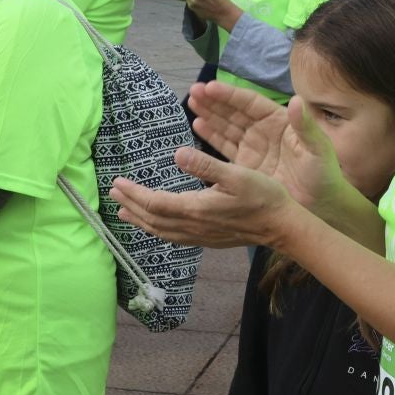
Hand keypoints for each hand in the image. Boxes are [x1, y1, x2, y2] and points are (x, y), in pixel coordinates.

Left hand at [109, 144, 300, 250]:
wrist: (283, 227)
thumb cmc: (263, 196)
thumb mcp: (237, 174)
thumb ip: (205, 164)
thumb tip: (177, 154)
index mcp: (196, 209)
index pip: (155, 203)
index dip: (134, 194)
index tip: (117, 183)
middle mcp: (193, 226)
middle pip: (152, 219)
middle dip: (131, 206)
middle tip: (112, 194)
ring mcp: (200, 236)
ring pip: (161, 231)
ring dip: (140, 220)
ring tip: (123, 212)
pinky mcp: (207, 240)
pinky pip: (173, 237)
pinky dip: (157, 230)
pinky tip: (154, 225)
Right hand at [189, 85, 353, 217]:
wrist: (321, 205)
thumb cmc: (323, 174)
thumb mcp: (318, 148)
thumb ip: (306, 125)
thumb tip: (296, 100)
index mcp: (279, 121)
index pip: (250, 103)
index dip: (230, 95)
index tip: (211, 87)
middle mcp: (263, 130)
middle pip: (235, 111)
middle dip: (214, 101)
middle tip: (194, 90)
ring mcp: (253, 147)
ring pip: (227, 126)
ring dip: (210, 114)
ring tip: (192, 102)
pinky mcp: (246, 165)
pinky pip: (225, 146)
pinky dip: (211, 135)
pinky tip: (198, 124)